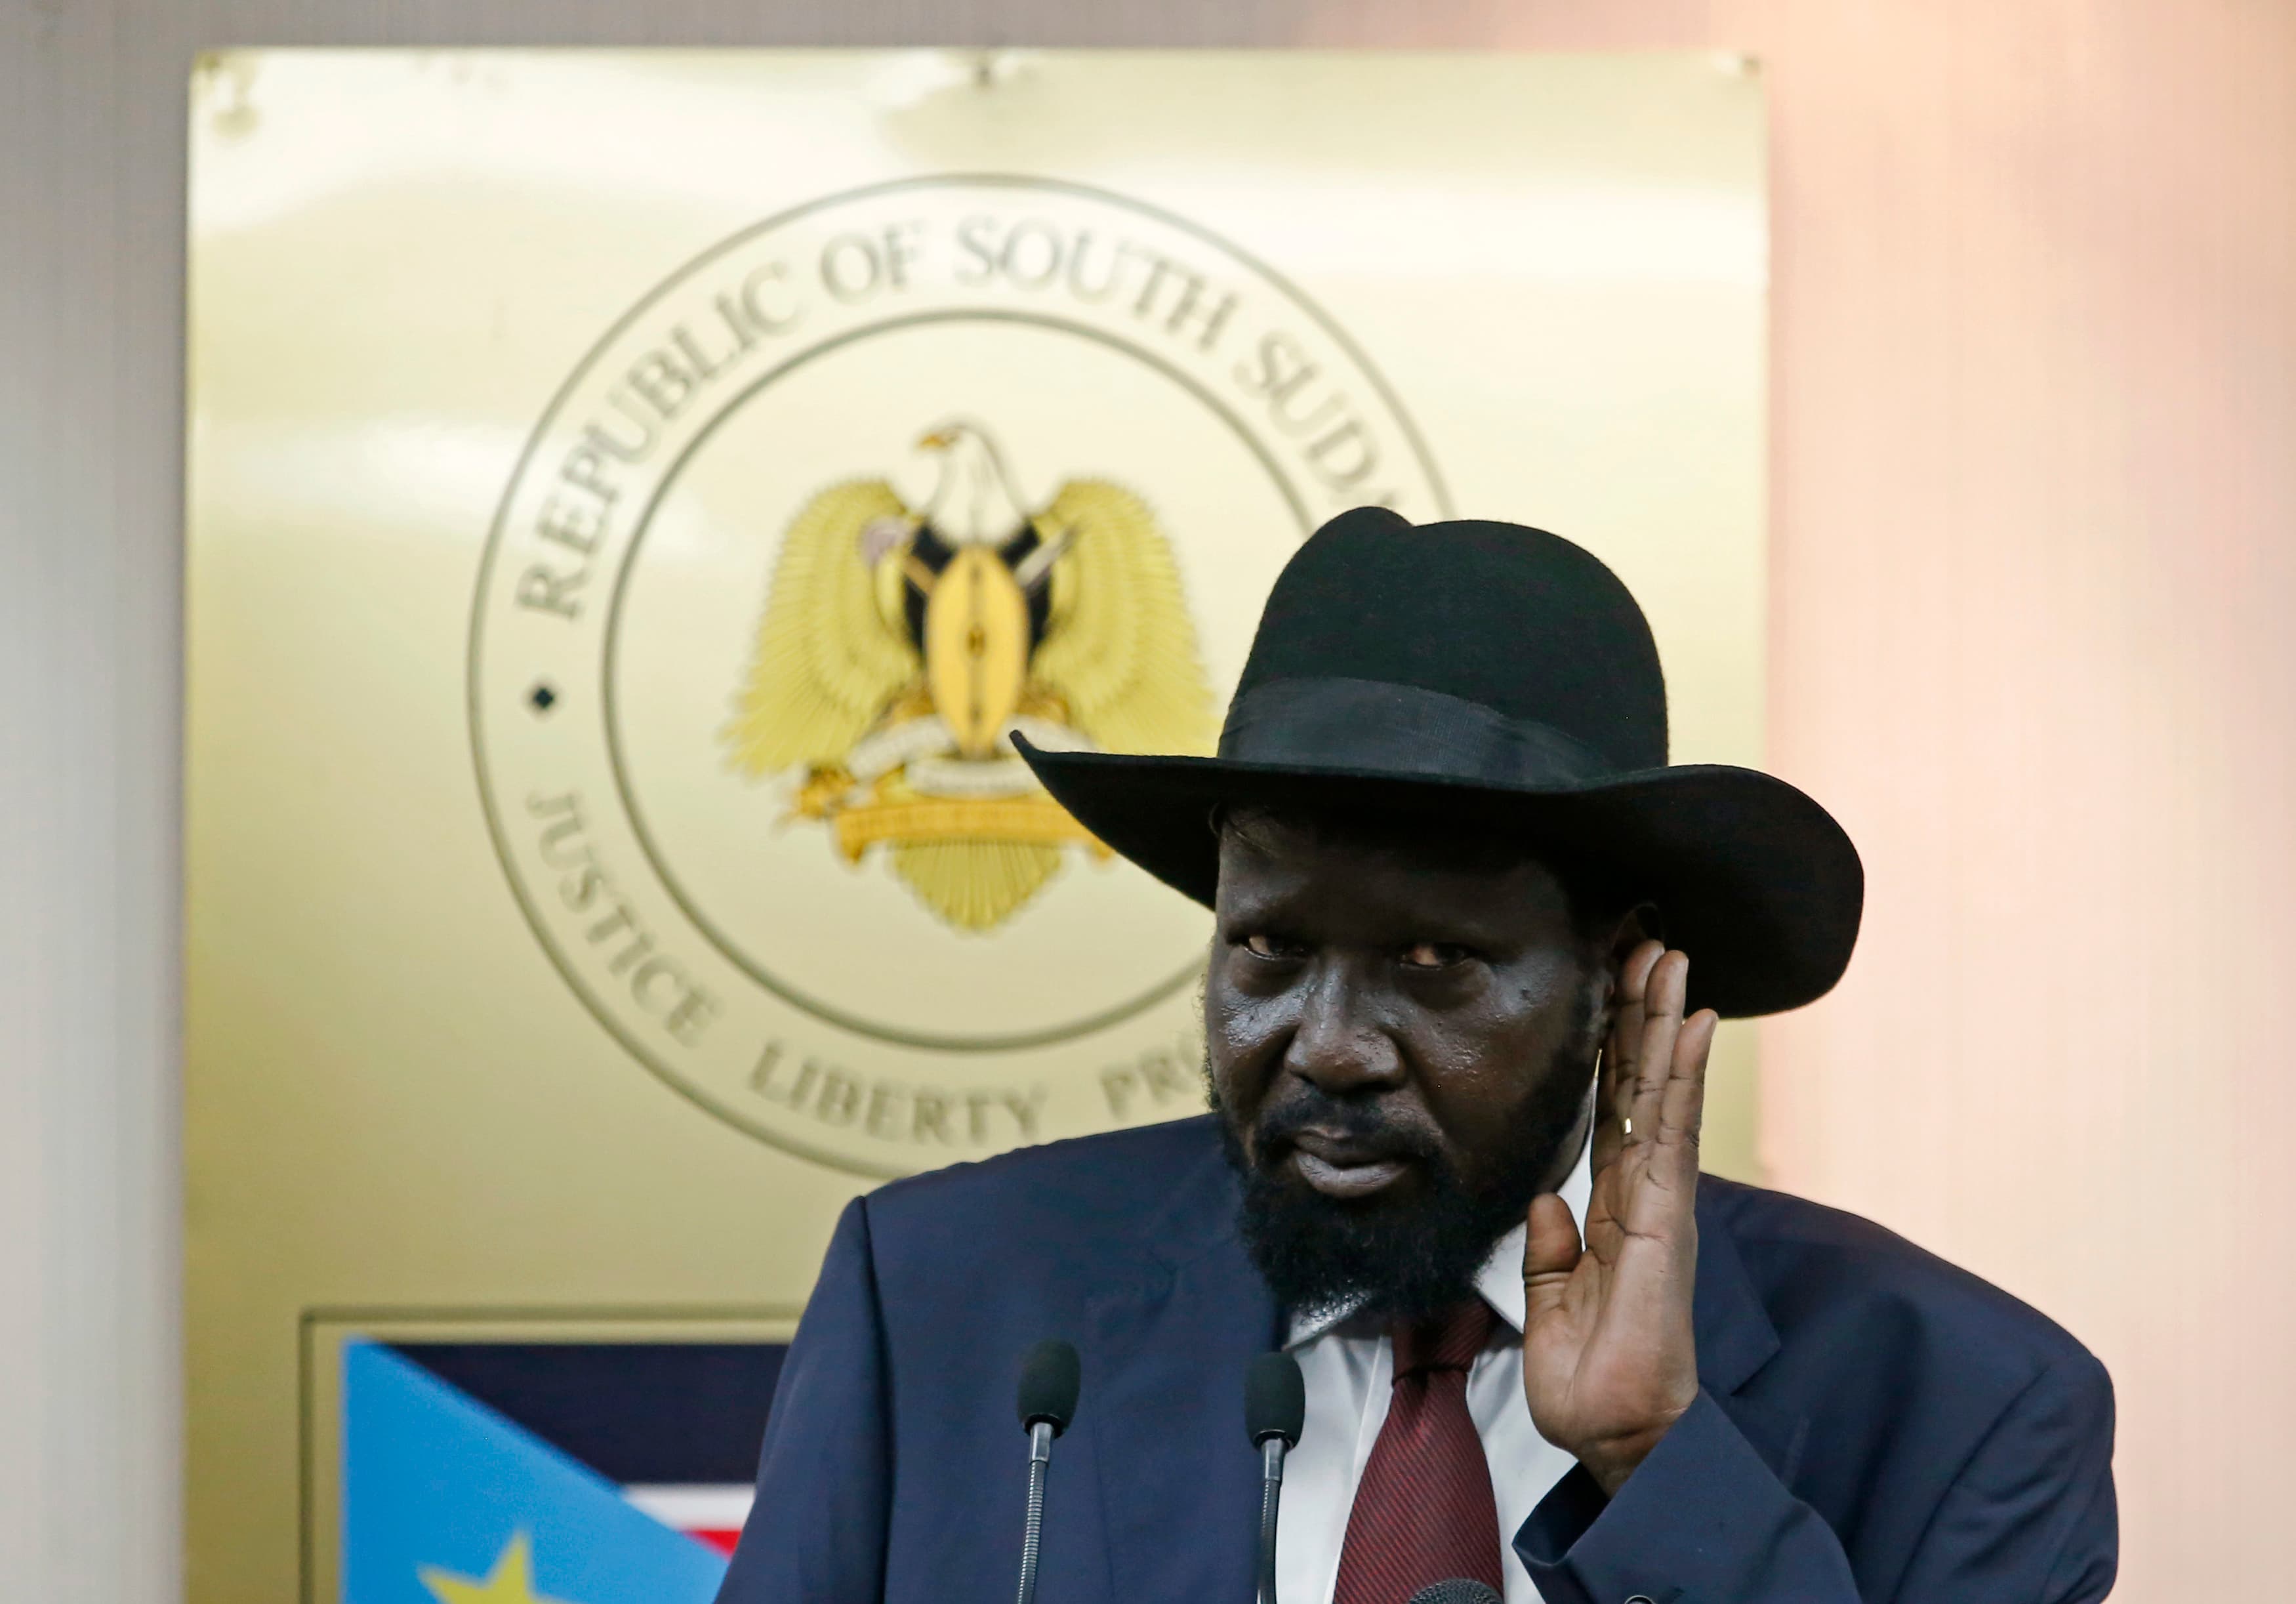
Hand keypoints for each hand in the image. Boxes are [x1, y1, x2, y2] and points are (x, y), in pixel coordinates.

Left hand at [1520, 941, 1716, 1495]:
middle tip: (1645, 941)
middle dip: (1640, 1014)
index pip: (1609, 1113)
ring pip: (1663, 1092)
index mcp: (1611, 1211)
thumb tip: (1543, 1201)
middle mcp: (1642, 1195)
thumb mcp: (1547, 1307)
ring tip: (1671, 956)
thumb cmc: (1590, 1384)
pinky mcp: (1668, 1217)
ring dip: (1665, 1022)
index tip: (1610, 991)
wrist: (1618, 1435)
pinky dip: (1683, 1075)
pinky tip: (1693, 1025)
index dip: (1609, 1052)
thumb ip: (1548, 1253)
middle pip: (1641, 1086)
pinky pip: (1674, 1131)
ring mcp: (1660, 1201)